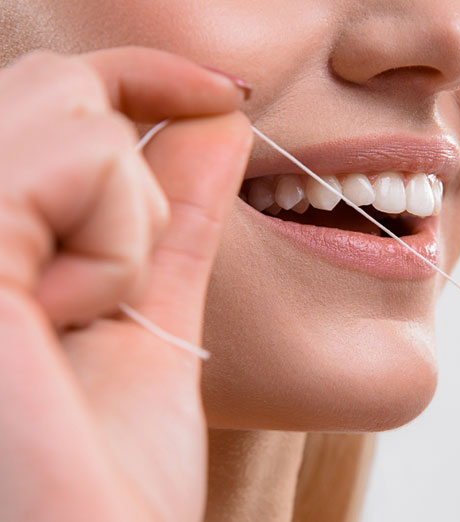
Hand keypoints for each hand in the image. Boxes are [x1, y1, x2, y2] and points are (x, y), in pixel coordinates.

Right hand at [0, 47, 251, 520]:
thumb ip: (170, 220)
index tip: (224, 97)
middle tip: (118, 285)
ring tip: (88, 315)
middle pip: (54, 91)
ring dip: (130, 214)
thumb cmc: (109, 478)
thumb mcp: (146, 320)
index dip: (141, 75)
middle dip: (132, 170)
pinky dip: (119, 234)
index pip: (49, 100)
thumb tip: (213, 124)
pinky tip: (76, 318)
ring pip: (72, 112)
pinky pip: (79, 157)